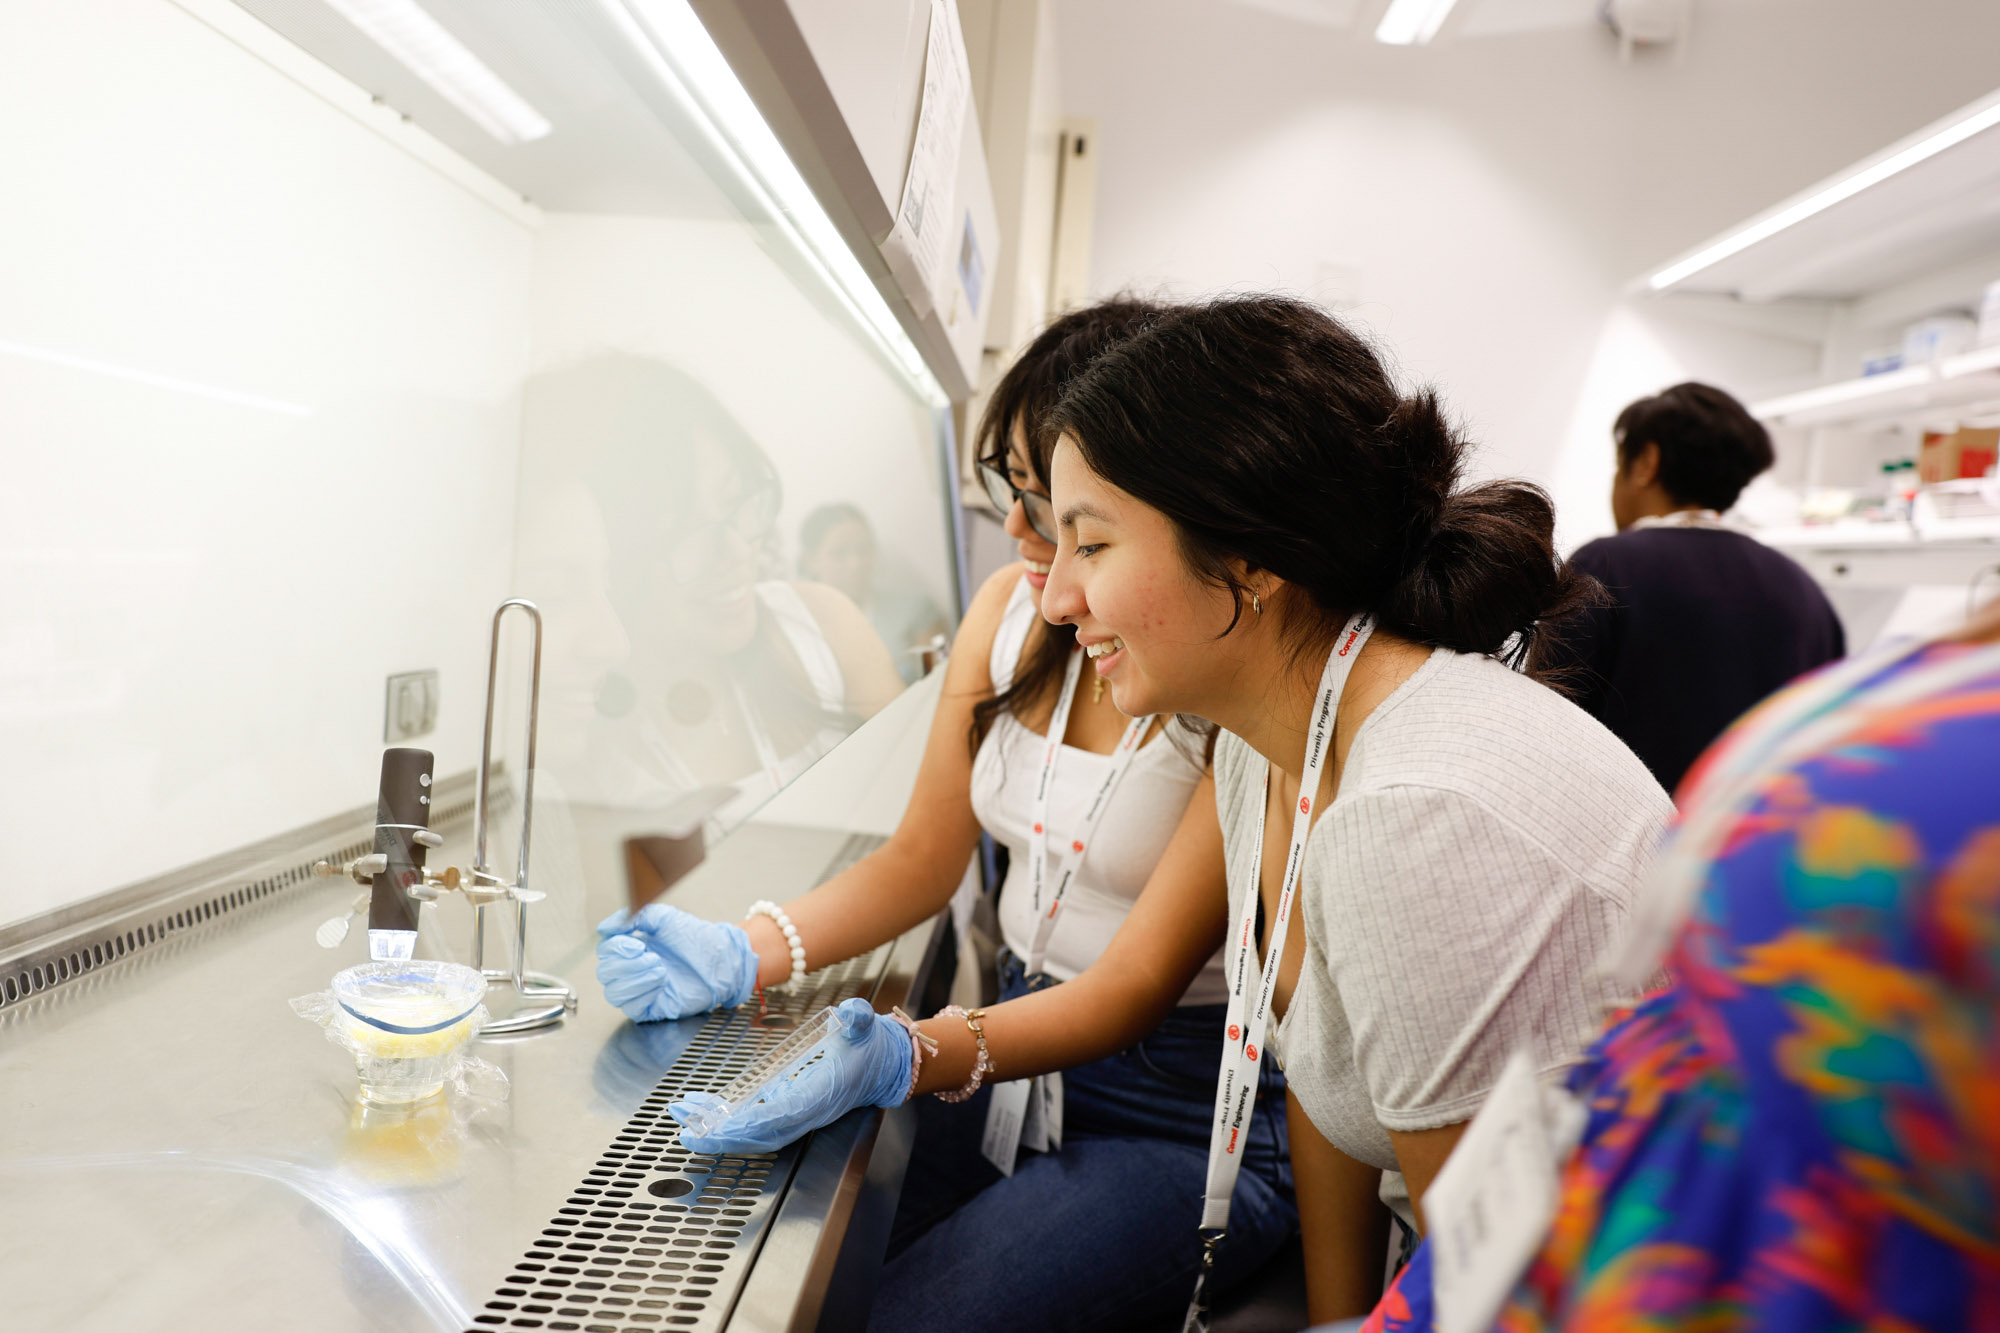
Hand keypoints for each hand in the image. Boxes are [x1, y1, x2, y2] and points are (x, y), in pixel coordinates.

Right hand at [593, 903, 758, 1022]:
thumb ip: (634, 917)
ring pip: (614, 993)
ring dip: (635, 980)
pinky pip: (631, 1008)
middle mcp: (632, 969)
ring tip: (660, 969)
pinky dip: (642, 994)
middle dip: (626, 965)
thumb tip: (604, 928)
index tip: (636, 943)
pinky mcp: (651, 1008)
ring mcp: (641, 990)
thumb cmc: (696, 937)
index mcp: (632, 947)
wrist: (721, 958)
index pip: (605, 951)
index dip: (615, 948)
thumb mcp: (664, 917)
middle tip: (652, 956)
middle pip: (605, 973)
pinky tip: (661, 983)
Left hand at [669, 998, 913, 1153]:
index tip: (721, 1126)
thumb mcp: (865, 1026)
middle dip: (724, 1139)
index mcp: (824, 1093)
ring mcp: (798, 1114)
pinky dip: (726, 1121)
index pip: (784, 1114)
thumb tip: (855, 1014)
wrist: (882, 1064)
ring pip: (754, 1133)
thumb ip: (860, 1020)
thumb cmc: (869, 1045)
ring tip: (683, 1123)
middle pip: (762, 1135)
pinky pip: (754, 1122)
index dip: (752, 1122)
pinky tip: (701, 1111)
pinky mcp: (789, 1109)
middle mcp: (809, 1112)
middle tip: (687, 1135)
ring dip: (718, 1132)